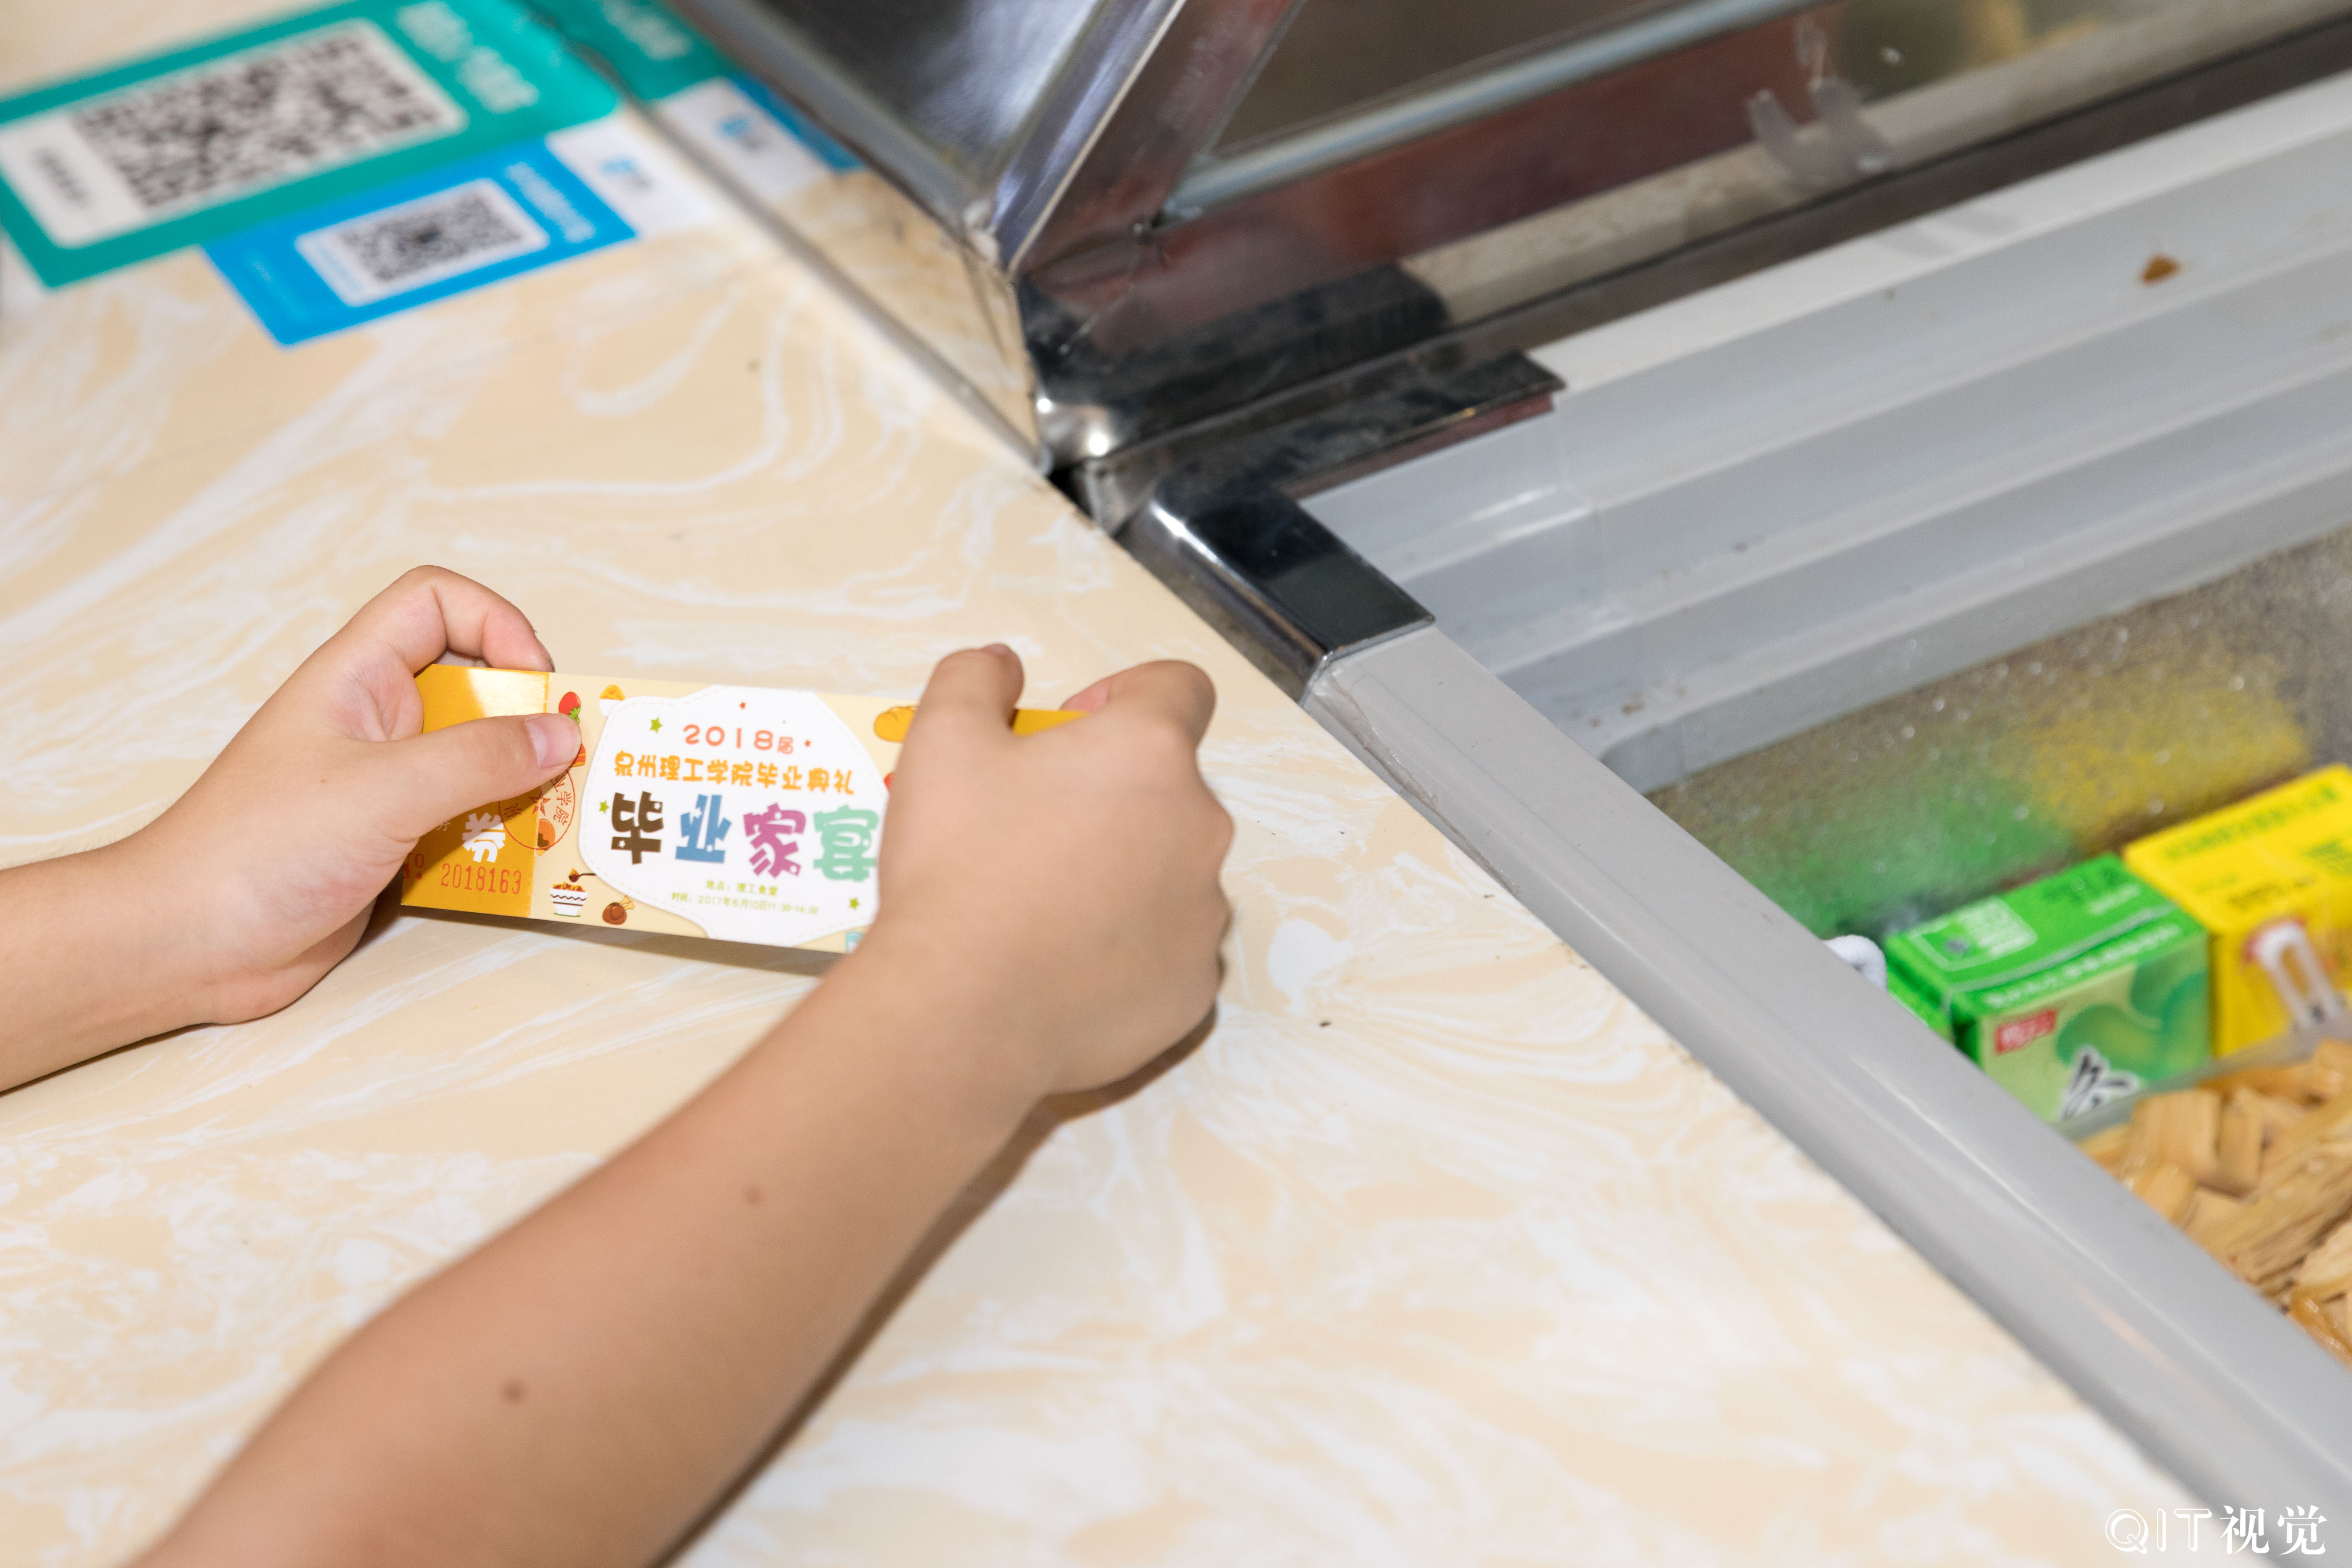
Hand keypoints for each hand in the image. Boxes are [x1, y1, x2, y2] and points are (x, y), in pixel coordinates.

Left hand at [0, 568, 576, 1082]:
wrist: (185, 945)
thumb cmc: (257, 850)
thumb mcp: (382, 792)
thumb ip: (478, 759)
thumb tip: (560, 734)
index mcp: (357, 680)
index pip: (436, 604)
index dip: (497, 624)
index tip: (538, 683)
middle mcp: (375, 725)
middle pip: (476, 689)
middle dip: (533, 722)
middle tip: (577, 762)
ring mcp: (385, 788)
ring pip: (480, 765)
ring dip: (527, 792)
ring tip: (565, 825)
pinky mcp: (393, 846)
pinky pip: (468, 828)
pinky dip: (504, 844)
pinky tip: (526, 874)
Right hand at [853, 646, 1232, 1102]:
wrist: (962, 1012)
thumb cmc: (957, 867)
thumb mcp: (942, 739)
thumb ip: (975, 679)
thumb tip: (1002, 666)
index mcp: (1150, 753)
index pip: (1179, 689)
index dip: (1125, 697)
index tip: (1070, 731)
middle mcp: (1199, 828)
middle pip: (1169, 788)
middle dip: (1113, 794)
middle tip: (1032, 829)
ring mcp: (1204, 916)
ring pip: (1170, 873)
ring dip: (1123, 874)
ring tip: (1041, 906)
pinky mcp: (1191, 990)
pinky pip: (1166, 952)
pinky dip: (1125, 951)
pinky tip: (1060, 964)